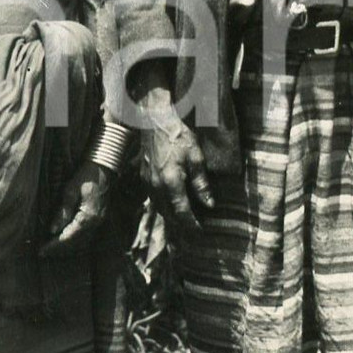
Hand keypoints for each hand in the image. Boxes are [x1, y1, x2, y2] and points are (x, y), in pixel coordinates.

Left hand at [41, 159, 112, 255]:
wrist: (104, 168)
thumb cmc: (86, 176)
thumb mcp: (70, 191)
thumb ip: (62, 211)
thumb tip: (52, 230)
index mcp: (88, 217)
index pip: (68, 237)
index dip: (54, 245)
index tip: (41, 251)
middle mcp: (95, 224)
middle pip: (75, 243)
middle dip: (58, 249)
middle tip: (42, 253)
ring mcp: (98, 222)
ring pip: (80, 242)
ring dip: (65, 247)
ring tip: (50, 249)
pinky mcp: (98, 219)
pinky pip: (85, 236)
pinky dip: (73, 240)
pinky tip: (64, 239)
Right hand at [143, 103, 213, 234]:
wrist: (155, 121)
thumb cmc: (178, 136)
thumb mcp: (196, 158)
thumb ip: (201, 184)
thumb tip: (209, 204)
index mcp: (171, 182)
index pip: (182, 212)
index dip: (191, 224)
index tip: (201, 231)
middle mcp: (156, 186)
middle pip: (169, 215)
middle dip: (181, 225)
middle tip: (194, 231)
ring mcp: (147, 183)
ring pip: (160, 208)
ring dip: (171, 217)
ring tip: (184, 221)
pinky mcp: (143, 178)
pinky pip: (154, 199)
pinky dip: (163, 206)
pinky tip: (171, 204)